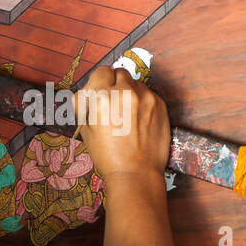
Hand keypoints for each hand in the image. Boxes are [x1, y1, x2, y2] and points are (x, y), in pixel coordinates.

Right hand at [75, 66, 169, 190]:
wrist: (136, 173)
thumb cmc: (108, 155)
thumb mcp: (86, 129)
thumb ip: (85, 105)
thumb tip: (86, 93)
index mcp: (102, 97)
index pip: (101, 71)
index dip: (99, 82)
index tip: (101, 91)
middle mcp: (124, 92)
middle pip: (119, 73)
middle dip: (115, 85)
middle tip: (114, 102)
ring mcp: (145, 97)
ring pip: (135, 83)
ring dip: (130, 92)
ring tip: (128, 114)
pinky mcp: (160, 104)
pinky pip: (148, 94)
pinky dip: (143, 102)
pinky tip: (139, 120)